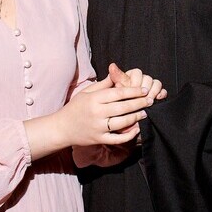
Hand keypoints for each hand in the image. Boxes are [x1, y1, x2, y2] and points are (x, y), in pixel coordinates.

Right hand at [24, 76, 153, 159]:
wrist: (62, 128)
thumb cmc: (75, 107)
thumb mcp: (87, 92)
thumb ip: (103, 84)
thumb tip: (116, 72)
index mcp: (94, 99)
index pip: (117, 93)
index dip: (133, 91)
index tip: (144, 90)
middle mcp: (96, 113)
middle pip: (123, 107)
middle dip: (139, 104)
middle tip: (150, 101)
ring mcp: (98, 127)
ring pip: (122, 122)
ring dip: (136, 117)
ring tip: (145, 113)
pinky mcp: (99, 139)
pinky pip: (117, 138)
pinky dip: (129, 135)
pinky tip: (137, 129)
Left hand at [108, 63, 167, 104]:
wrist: (125, 110)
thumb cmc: (120, 97)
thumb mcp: (116, 87)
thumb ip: (116, 78)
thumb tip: (112, 66)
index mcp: (131, 75)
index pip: (137, 73)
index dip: (135, 82)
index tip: (131, 89)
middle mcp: (142, 78)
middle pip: (148, 78)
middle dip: (144, 89)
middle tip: (139, 98)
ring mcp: (150, 85)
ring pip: (156, 83)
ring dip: (153, 92)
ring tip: (147, 101)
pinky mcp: (158, 93)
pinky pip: (163, 90)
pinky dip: (161, 94)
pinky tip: (157, 98)